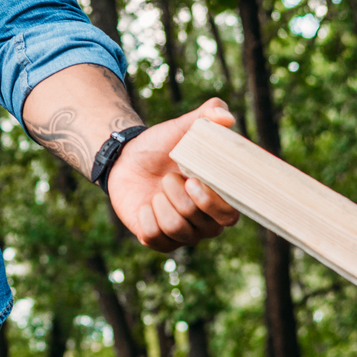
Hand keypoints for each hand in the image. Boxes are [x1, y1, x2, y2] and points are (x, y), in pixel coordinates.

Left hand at [105, 98, 241, 251]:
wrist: (127, 157)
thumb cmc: (162, 145)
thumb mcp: (183, 127)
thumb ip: (208, 116)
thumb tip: (226, 117)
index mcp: (219, 199)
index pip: (229, 216)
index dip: (212, 203)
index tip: (193, 181)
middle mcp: (205, 222)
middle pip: (202, 224)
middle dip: (180, 197)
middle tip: (168, 177)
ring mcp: (182, 234)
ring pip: (177, 229)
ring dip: (161, 203)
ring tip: (157, 188)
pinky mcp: (157, 240)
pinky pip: (154, 236)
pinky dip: (145, 215)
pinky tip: (145, 203)